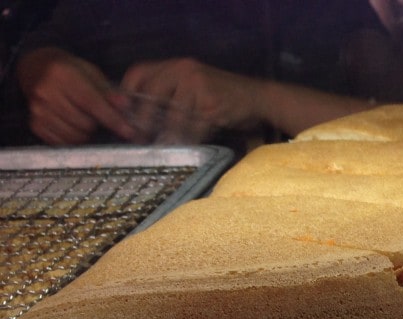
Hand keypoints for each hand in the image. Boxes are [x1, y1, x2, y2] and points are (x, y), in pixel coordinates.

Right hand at [17, 47, 137, 144]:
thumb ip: (108, 91)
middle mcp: (46, 92)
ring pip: (75, 136)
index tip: (129, 132)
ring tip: (83, 118)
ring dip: (86, 132)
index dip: (113, 119)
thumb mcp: (91, 73)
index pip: (93, 103)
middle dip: (97, 123)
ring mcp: (38, 109)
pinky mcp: (35, 124)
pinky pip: (63, 142)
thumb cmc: (70, 72)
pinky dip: (73, 138)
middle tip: (95, 115)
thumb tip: (125, 105)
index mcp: (62, 75)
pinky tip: (72, 125)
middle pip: (85, 124)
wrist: (37, 69)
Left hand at [120, 58, 264, 142]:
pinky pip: (193, 127)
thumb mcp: (192, 87)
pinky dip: (188, 140)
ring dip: (166, 135)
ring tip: (161, 147)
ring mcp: (198, 85)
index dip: (127, 93)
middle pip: (152, 93)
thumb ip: (169, 94)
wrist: (257, 98)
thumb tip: (141, 117)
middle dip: (144, 119)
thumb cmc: (221, 97)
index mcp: (175, 65)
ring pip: (173, 114)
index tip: (123, 114)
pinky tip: (186, 147)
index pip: (139, 72)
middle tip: (140, 138)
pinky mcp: (212, 104)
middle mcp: (184, 70)